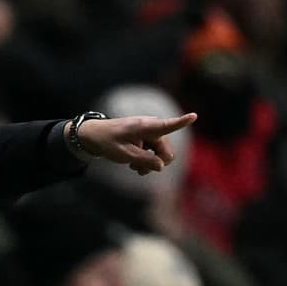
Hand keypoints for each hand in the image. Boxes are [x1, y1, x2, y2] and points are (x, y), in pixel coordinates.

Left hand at [72, 113, 196, 174]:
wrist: (93, 136)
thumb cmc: (107, 142)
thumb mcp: (124, 154)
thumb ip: (144, 160)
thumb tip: (161, 166)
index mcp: (145, 127)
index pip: (167, 125)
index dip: (181, 121)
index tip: (194, 115)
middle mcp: (150, 128)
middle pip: (166, 151)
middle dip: (157, 163)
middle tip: (139, 170)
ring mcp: (149, 133)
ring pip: (160, 153)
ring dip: (150, 163)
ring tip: (134, 168)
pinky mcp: (146, 138)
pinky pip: (154, 152)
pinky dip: (147, 159)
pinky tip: (134, 165)